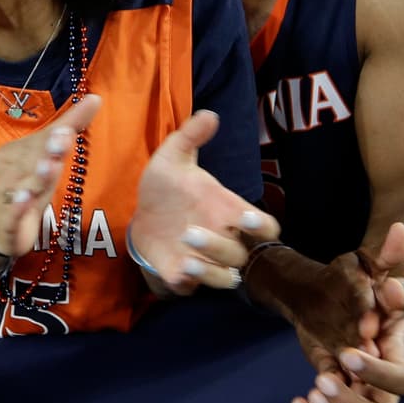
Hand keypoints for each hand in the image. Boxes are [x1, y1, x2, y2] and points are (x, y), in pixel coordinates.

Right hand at [0, 94, 102, 258]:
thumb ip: (69, 128)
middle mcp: (7, 171)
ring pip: (22, 185)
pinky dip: (18, 207)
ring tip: (49, 166)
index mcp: (15, 153)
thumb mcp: (49, 159)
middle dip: (47, 150)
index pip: (39, 140)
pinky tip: (25, 200)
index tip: (69, 127)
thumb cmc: (28, 186)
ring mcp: (3, 197)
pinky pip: (11, 213)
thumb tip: (96, 98)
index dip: (55, 135)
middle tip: (63, 137)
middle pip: (31, 160)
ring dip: (36, 176)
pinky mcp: (6, 222)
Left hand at [131, 110, 279, 293]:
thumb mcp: (174, 157)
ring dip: (210, 272)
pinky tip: (178, 271)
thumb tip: (210, 114)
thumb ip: (190, 137)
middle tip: (191, 231)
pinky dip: (189, 283)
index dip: (261, 227)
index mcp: (228, 211)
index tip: (246, 218)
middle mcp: (223, 239)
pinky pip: (193, 288)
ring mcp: (205, 261)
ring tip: (187, 258)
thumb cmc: (168, 186)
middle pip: (241, 255)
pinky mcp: (182, 276)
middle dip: (221, 247)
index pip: (264, 227)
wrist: (139, 213)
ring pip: (224, 278)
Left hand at [292, 273, 403, 402]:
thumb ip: (386, 260)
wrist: (341, 303)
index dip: (376, 374)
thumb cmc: (363, 287)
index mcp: (397, 354)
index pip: (402, 381)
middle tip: (320, 381)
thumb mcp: (371, 270)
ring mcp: (364, 397)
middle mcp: (384, 383)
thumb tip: (398, 239)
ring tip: (310, 394)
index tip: (347, 353)